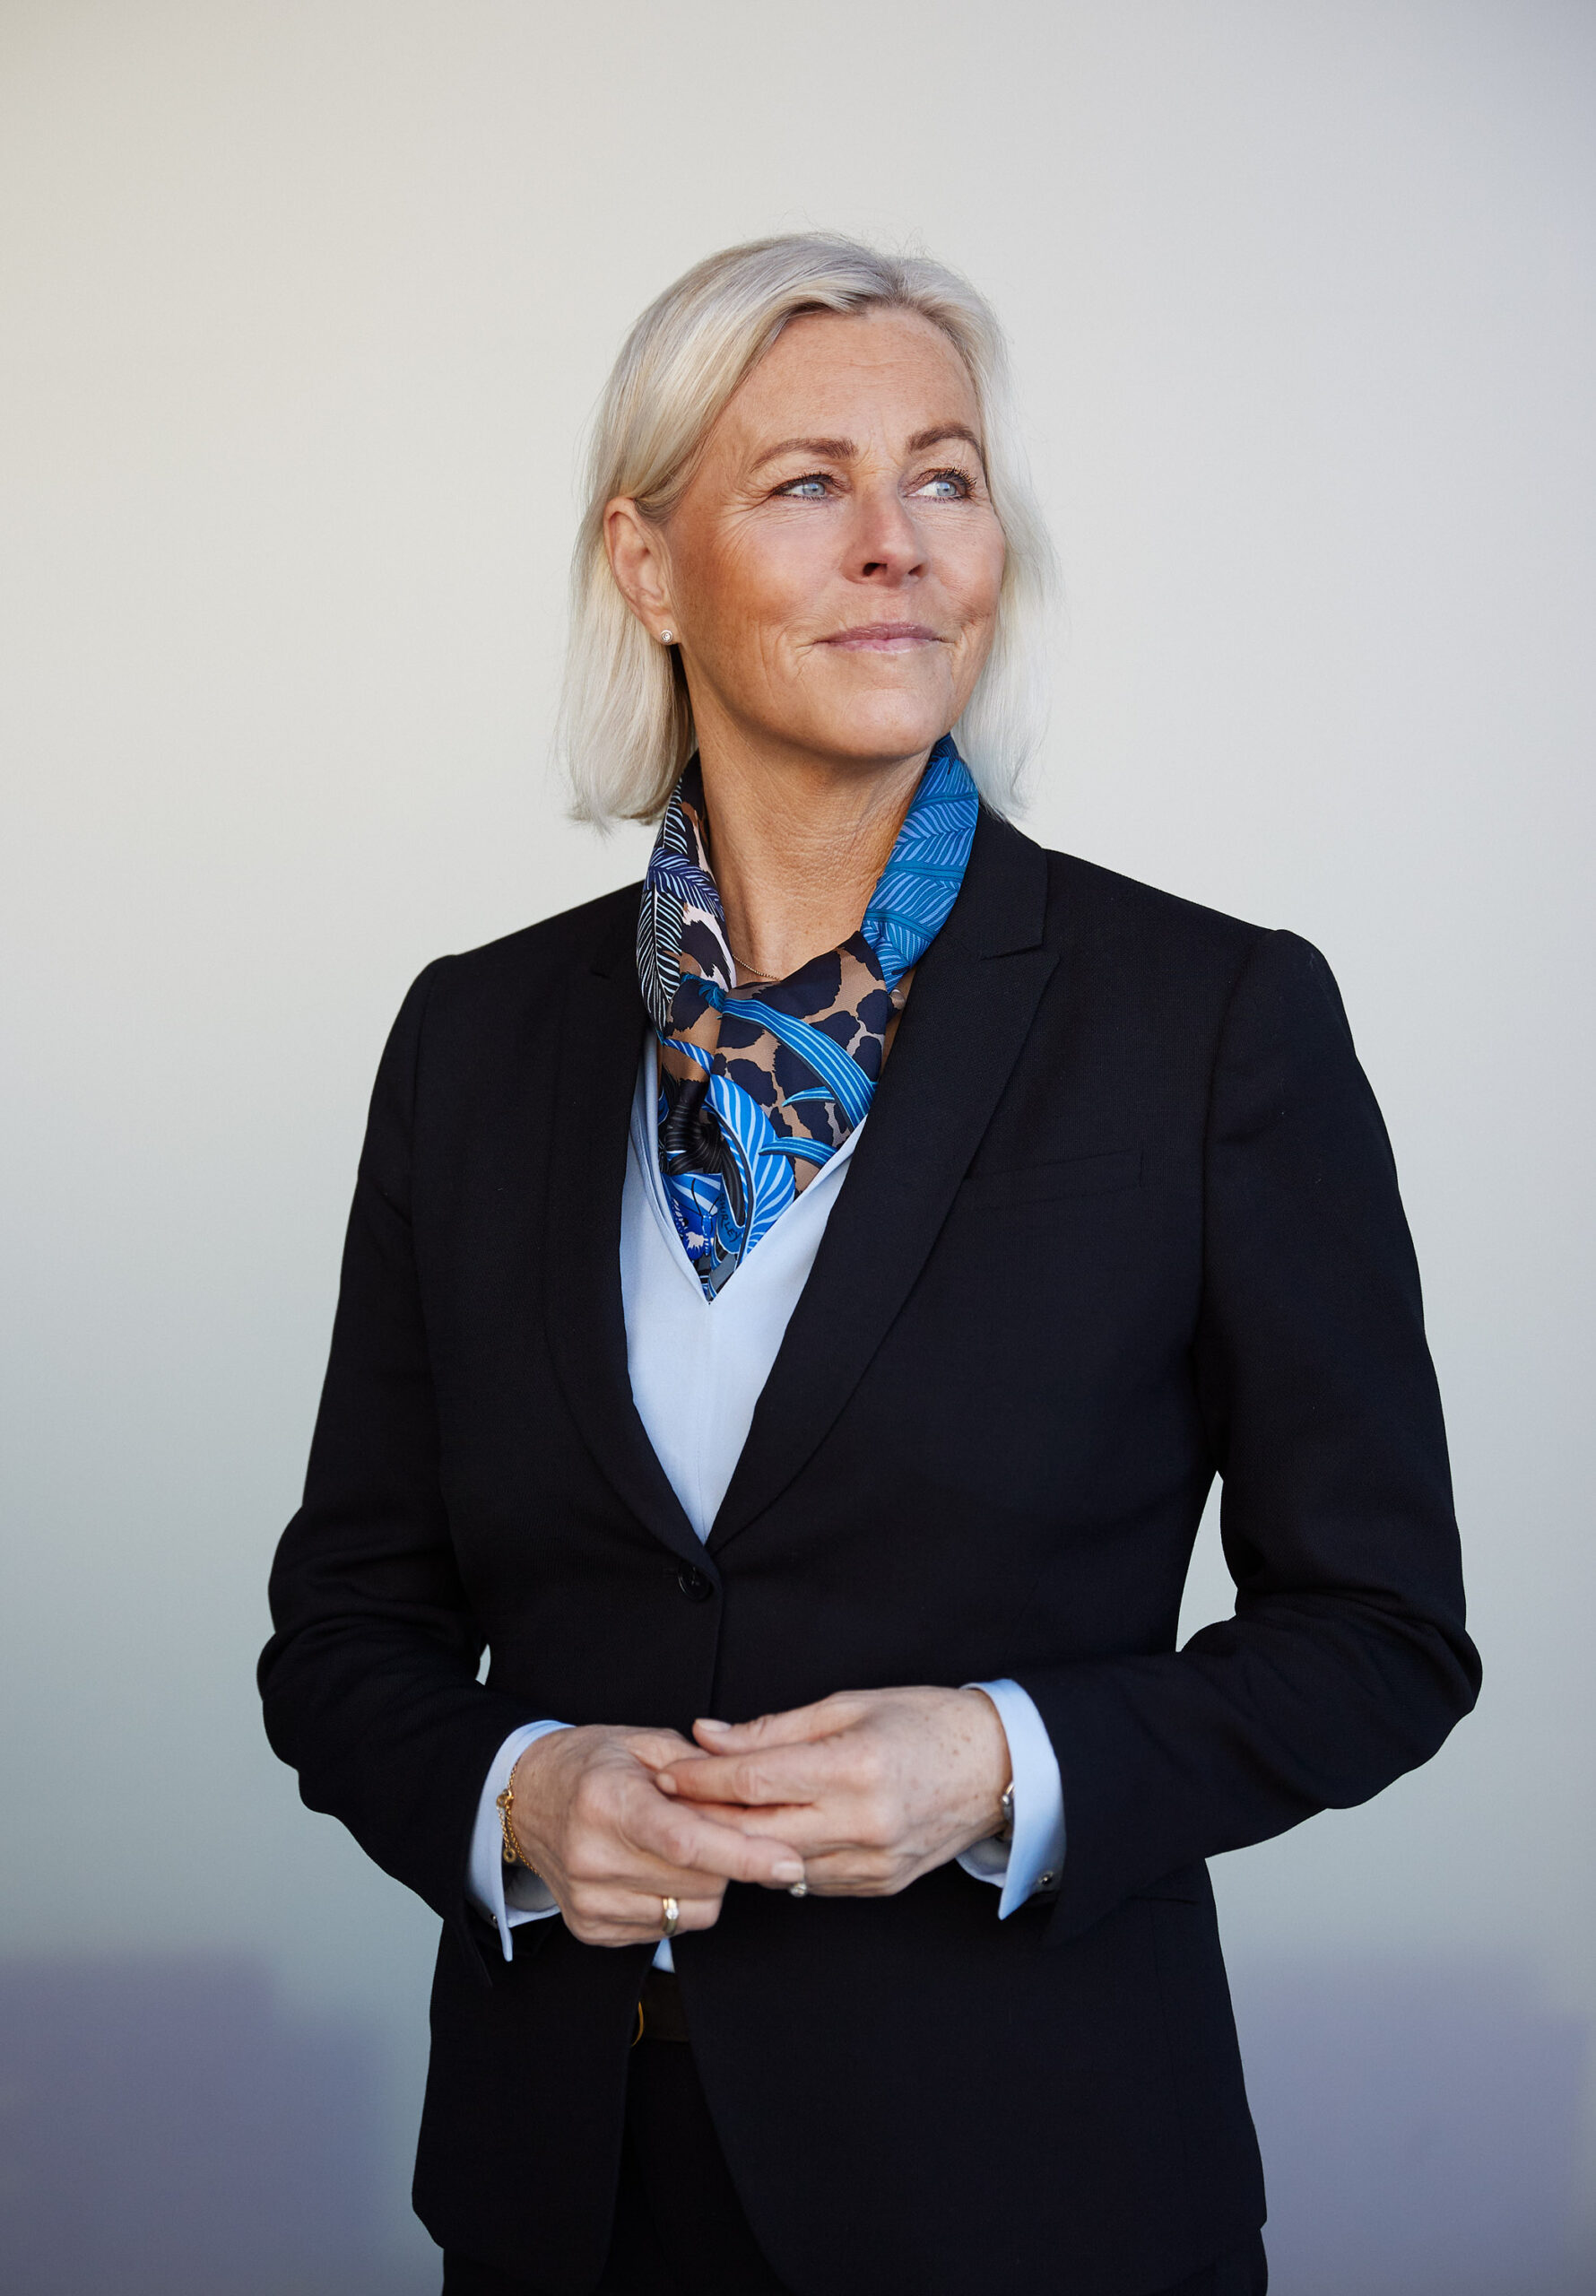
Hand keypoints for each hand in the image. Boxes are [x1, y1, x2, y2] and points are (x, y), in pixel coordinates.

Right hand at [506, 1725, 806, 1946]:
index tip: (788, 1862)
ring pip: (691, 1912)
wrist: (525, 1801)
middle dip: (726, 1855)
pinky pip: (668, 1929)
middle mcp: (593, 1858)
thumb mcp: (643, 1743)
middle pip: (700, 1880)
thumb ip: (701, 1768)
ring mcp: (589, 1901)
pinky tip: (654, 1870)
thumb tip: (754, 1796)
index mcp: (607, 1802)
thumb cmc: (590, 1765)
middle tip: (711, 1823)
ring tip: (678, 1846)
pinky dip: (678, 1901)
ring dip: (705, 1883)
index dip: (743, 1854)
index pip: (686, 1841)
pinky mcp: (591, 1929)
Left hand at [654, 1687, 1010, 1898]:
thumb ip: (774, 1729)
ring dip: (737, 1846)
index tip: (668, 1771)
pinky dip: (781, 1861)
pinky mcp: (879, 1885)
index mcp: (854, 1767)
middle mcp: (863, 1822)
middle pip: (755, 1833)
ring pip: (778, 1866)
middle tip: (668, 1804)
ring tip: (705, 1821)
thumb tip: (710, 1737)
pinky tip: (766, 1839)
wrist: (999, 1766)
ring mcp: (873, 1861)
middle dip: (704, 1819)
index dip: (701, 1779)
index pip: (754, 1781)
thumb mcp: (849, 1705)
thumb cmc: (925, 1722)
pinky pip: (811, 1881)